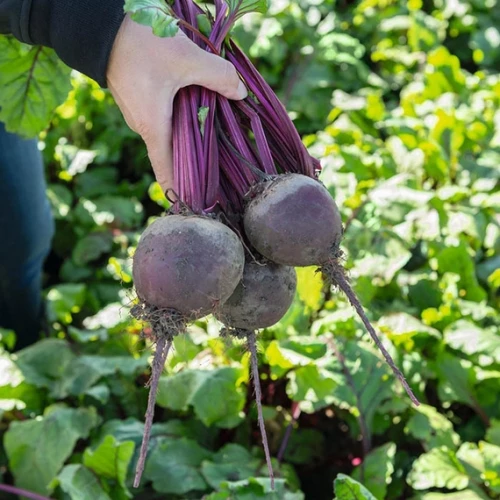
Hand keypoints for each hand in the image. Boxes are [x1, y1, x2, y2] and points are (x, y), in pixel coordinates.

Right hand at [107, 14, 246, 191]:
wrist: (100, 24)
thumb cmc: (140, 45)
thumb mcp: (186, 59)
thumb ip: (218, 76)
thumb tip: (241, 93)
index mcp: (154, 129)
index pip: (167, 173)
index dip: (182, 191)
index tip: (198, 205)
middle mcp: (144, 127)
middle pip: (174, 153)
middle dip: (196, 160)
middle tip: (223, 166)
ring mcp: (139, 113)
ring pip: (170, 132)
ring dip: (191, 135)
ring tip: (218, 134)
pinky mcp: (139, 98)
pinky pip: (164, 117)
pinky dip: (181, 118)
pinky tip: (199, 106)